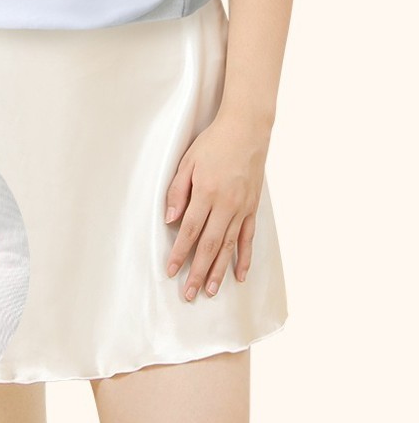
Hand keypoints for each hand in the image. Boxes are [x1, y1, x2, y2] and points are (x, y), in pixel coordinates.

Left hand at [164, 113, 268, 300]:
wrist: (247, 129)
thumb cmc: (214, 143)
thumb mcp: (188, 161)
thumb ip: (178, 190)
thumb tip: (170, 219)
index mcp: (206, 192)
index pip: (189, 230)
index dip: (179, 253)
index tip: (170, 270)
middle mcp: (226, 205)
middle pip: (209, 245)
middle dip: (197, 272)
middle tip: (189, 294)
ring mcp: (242, 208)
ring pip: (228, 247)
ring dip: (218, 271)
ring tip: (210, 291)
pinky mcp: (252, 208)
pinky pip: (248, 238)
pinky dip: (244, 258)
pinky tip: (239, 275)